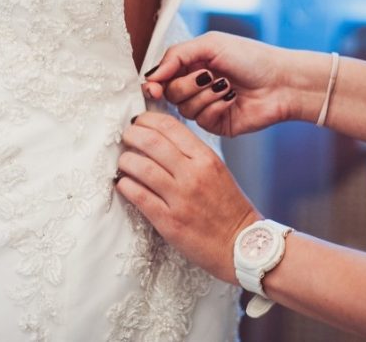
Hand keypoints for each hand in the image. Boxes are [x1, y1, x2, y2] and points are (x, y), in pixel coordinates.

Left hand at [115, 111, 260, 283]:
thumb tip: (160, 137)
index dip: (147, 119)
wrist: (241, 245)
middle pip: (151, 141)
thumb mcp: (216, 170)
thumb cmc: (229, 207)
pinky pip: (139, 196)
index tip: (138, 122)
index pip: (170, 127)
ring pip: (141, 167)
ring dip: (125, 161)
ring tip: (124, 162)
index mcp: (206, 158)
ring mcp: (180, 199)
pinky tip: (124, 184)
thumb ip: (191, 153)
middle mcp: (193, 174)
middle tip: (126, 137)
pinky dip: (126, 186)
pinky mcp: (169, 222)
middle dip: (132, 135)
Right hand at [144, 32, 325, 136]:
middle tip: (209, 76)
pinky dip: (217, 107)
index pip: (161, 77)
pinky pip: (202, 121)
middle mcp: (195, 87)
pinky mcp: (217, 124)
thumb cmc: (251, 58)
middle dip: (188, 85)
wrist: (281, 81)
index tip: (155, 87)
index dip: (155, 83)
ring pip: (185, 109)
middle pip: (170, 94)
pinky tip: (233, 98)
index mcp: (191, 66)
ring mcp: (205, 107)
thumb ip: (176, 56)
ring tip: (227, 85)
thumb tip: (151, 74)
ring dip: (207, 95)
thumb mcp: (211, 45)